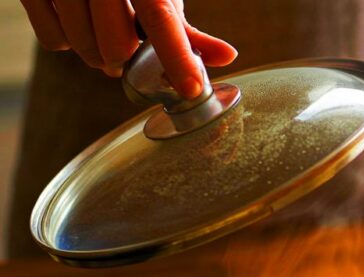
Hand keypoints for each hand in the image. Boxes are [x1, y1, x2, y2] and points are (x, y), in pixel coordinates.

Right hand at [20, 0, 236, 98]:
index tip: (192, 88)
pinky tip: (74, 23)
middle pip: (116, 44)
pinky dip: (66, 44)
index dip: (177, 57)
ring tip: (100, 35)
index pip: (161, 18)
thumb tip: (228, 57)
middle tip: (124, 51)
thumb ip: (184, 30)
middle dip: (122, 58)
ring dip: (95, 55)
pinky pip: (51, 41)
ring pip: (82, 46)